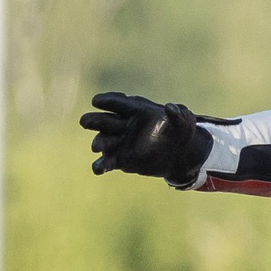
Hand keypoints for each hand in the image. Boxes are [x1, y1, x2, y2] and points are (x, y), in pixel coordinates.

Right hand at [80, 92, 211, 184]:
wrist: (181, 155)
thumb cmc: (181, 132)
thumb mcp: (185, 121)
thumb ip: (178, 114)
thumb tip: (170, 107)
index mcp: (136, 110)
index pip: (119, 103)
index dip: (107, 100)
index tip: (96, 100)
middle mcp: (124, 125)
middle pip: (104, 120)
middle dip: (94, 120)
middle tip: (85, 121)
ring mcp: (120, 142)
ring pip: (103, 141)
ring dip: (98, 142)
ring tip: (97, 147)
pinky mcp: (121, 159)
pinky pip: (107, 162)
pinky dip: (101, 165)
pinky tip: (98, 169)